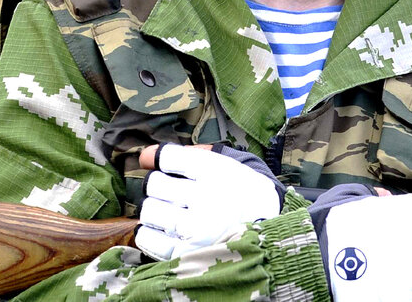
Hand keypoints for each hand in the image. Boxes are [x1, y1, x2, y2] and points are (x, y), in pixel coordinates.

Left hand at [135, 143, 282, 260]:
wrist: (268, 236)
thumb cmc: (236, 195)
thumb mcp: (218, 166)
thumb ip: (180, 156)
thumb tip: (144, 156)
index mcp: (217, 172)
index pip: (168, 157)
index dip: (164, 160)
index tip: (172, 166)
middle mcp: (207, 199)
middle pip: (154, 184)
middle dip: (159, 187)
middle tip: (174, 194)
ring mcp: (197, 230)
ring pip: (149, 210)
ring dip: (155, 210)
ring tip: (171, 213)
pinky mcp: (186, 255)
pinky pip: (148, 239)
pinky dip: (149, 233)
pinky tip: (164, 230)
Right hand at [322, 193, 411, 301]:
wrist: (310, 266)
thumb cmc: (327, 232)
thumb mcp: (348, 202)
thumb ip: (373, 198)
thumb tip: (387, 197)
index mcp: (400, 213)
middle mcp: (411, 241)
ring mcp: (411, 274)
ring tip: (408, 273)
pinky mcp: (405, 300)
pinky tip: (400, 290)